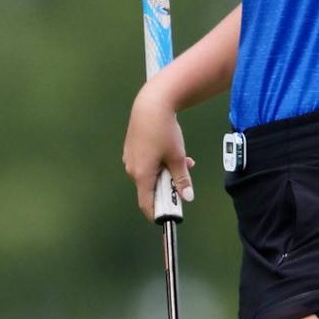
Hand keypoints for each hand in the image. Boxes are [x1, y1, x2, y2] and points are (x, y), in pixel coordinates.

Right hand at [122, 89, 195, 221]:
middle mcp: (132, 169)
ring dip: (166, 172)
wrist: (151, 104)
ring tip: (184, 161)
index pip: (146, 203)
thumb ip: (182, 179)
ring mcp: (130, 158)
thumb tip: (187, 197)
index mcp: (142, 174)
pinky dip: (159, 162)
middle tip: (184, 178)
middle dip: (168, 186)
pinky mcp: (132, 148)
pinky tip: (172, 151)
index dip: (158, 212)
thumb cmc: (164, 131)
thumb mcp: (177, 156)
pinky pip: (146, 162)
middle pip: (150, 187)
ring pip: (150, 173)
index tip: (170, 215)